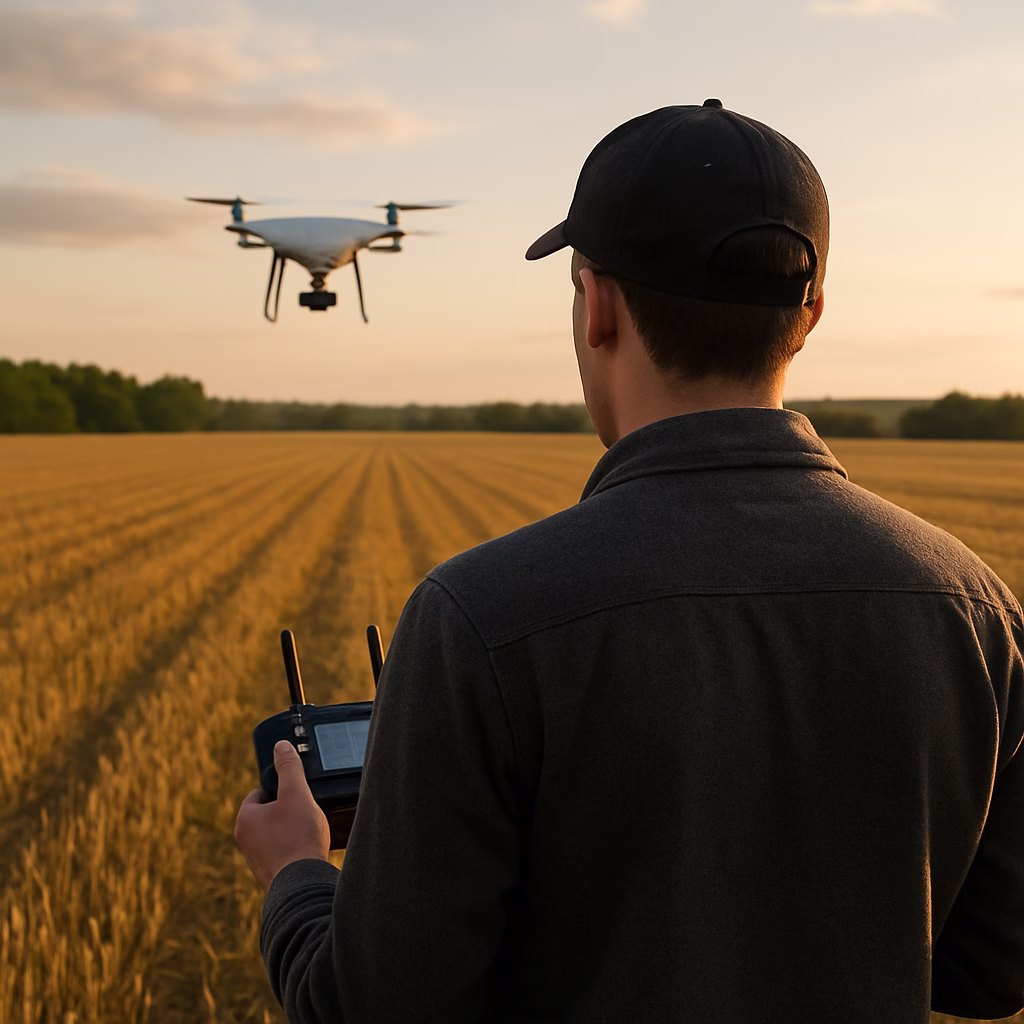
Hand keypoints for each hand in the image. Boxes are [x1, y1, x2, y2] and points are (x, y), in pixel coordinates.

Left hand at [235, 740, 330, 891]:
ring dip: (292, 830)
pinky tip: (307, 851)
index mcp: (245, 819)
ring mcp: (256, 859)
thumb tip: (281, 746)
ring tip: (308, 834)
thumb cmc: (297, 837)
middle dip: (288, 811)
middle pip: (269, 813)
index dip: (281, 790)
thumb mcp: (296, 793)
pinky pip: (282, 852)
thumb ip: (289, 767)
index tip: (296, 795)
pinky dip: (294, 848)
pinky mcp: (270, 874)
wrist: (302, 885)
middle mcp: (244, 840)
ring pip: (276, 833)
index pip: (260, 792)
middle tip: (305, 814)